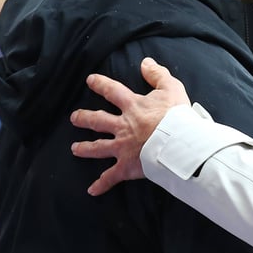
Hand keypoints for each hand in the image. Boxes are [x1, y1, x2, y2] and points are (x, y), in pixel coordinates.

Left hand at [70, 57, 190, 194]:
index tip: (90, 80)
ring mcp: (122, 147)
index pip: (112, 91)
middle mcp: (122, 126)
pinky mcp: (126, 166)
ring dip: (85, 148)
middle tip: (74, 117)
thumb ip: (157, 74)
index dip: (101, 84)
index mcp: (132, 106)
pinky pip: (111, 177)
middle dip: (84, 118)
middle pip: (98, 120)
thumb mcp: (171, 88)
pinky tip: (92, 190)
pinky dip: (102, 184)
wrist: (178, 141)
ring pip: (98, 147)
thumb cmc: (177, 115)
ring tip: (75, 149)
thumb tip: (146, 62)